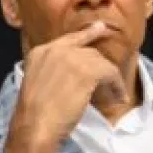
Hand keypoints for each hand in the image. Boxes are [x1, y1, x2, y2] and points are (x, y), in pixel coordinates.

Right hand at [1, 22, 126, 152]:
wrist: (35, 124)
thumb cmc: (34, 113)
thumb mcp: (38, 83)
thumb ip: (53, 71)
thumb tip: (75, 75)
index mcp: (40, 52)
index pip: (70, 38)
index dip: (88, 34)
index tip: (101, 28)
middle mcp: (55, 49)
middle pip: (88, 51)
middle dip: (101, 66)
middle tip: (111, 81)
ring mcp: (71, 58)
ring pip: (101, 62)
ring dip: (111, 79)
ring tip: (116, 94)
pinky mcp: (87, 71)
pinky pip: (110, 72)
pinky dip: (117, 86)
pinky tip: (118, 97)